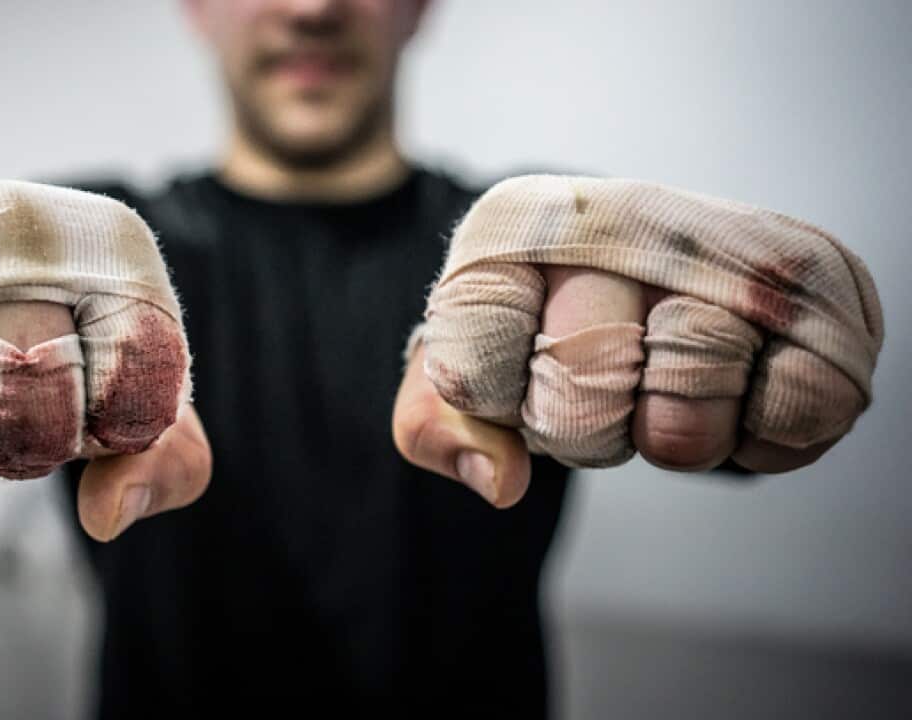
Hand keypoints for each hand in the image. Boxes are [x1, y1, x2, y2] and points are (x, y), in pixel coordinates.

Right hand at [0, 181, 211, 539]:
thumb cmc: (61, 344)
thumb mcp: (136, 395)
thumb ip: (167, 460)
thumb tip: (105, 515)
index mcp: (106, 243)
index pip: (133, 384)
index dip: (110, 425)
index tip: (94, 399)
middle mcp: (4, 222)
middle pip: (28, 402)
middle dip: (21, 435)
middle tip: (4, 395)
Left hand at [393, 176, 882, 505]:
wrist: (643, 263)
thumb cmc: (544, 322)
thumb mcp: (465, 363)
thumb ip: (436, 423)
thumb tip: (500, 482)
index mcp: (515, 230)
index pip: (478, 364)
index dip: (502, 402)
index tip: (518, 375)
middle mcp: (619, 222)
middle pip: (582, 392)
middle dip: (588, 425)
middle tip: (607, 386)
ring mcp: (718, 247)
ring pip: (690, 402)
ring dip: (679, 429)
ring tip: (673, 387)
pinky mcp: (815, 285)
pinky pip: (800, 402)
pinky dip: (768, 432)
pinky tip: (740, 396)